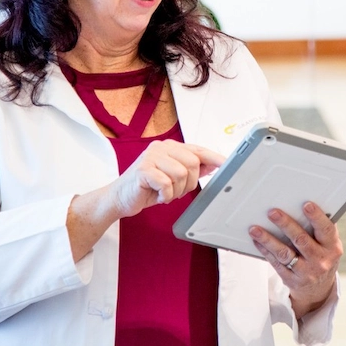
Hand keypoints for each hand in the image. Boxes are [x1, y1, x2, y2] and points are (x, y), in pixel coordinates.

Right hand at [108, 140, 223, 217]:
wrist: (118, 198)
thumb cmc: (146, 187)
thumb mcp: (172, 177)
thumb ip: (190, 169)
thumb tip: (212, 165)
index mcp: (169, 147)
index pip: (197, 149)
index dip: (214, 157)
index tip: (227, 164)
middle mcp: (161, 148)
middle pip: (192, 163)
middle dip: (189, 183)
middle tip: (176, 191)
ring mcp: (151, 157)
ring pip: (181, 174)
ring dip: (176, 191)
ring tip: (164, 193)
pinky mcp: (143, 170)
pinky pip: (167, 184)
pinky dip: (165, 195)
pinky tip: (157, 195)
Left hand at [250, 203, 341, 318]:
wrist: (319, 289)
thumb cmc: (323, 257)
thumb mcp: (329, 245)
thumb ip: (321, 229)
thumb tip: (306, 205)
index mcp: (332, 248)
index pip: (326, 230)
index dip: (317, 217)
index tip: (306, 205)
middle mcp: (320, 261)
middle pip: (301, 240)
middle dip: (286, 225)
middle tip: (272, 212)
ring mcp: (306, 272)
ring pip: (284, 253)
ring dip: (268, 240)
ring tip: (255, 229)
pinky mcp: (291, 279)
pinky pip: (276, 263)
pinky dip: (265, 251)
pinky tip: (257, 241)